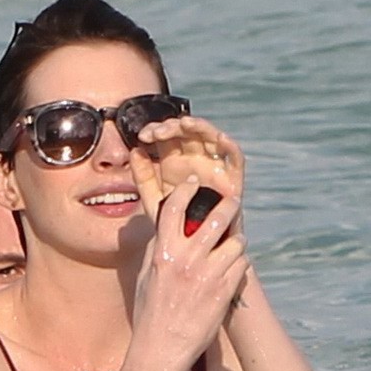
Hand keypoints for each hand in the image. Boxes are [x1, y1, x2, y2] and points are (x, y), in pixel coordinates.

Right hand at [128, 178, 250, 370]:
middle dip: (229, 206)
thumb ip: (157, 249)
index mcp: (163, 253)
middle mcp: (187, 260)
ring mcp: (208, 275)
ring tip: (235, 243)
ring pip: (236, 242)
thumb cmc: (150, 314)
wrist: (162, 348)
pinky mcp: (225, 291)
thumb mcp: (146, 276)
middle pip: (216, 218)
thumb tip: (165, 227)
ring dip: (237, 240)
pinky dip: (241, 263)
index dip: (187, 191)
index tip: (196, 185)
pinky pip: (242, 265)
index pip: (175, 209)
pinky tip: (235, 267)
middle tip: (233, 203)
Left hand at [130, 115, 244, 226]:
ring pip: (209, 137)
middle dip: (173, 127)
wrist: (198, 247)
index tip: (143, 136)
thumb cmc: (177, 224)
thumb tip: (135, 151)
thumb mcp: (154, 200)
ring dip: (198, 127)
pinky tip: (219, 137)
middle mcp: (195, 160)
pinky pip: (235, 157)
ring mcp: (215, 166)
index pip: (167, 136)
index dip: (156, 130)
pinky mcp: (233, 178)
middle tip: (159, 132)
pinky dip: (229, 145)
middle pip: (187, 132)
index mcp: (175, 162)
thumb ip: (143, 178)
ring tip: (185, 123)